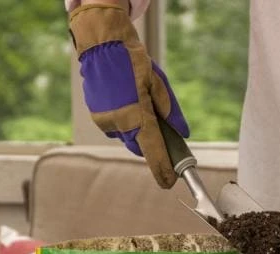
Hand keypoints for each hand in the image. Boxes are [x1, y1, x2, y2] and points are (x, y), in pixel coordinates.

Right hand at [69, 3, 189, 188]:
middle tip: (157, 124)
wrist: (101, 45)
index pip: (153, 151)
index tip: (168, 183)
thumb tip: (182, 132)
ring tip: (137, 101)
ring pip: (127, 137)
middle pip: (140, 146)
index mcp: (138, 116)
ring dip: (136, 129)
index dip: (162, 169)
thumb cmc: (132, 61)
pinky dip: (123, 121)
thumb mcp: (159, 81)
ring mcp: (105, 121)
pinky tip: (124, 101)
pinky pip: (115, 128)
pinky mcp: (97, 117)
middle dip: (150, 142)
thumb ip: (171, 110)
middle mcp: (119, 123)